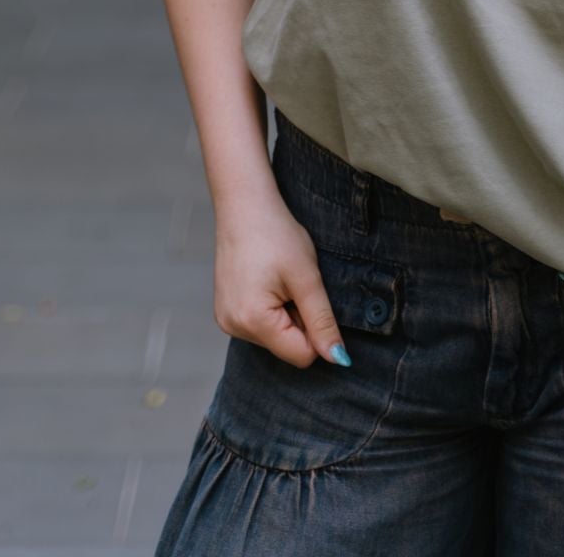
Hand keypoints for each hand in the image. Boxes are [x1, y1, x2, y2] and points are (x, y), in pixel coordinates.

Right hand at [212, 185, 350, 370]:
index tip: (310, 295)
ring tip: (278, 278)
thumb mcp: (307, 277)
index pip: (302, 355)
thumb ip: (322, 321)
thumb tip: (339, 360)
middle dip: (298, 319)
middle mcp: (233, 327)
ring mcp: (225, 320)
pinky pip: (259, 325)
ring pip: (274, 337)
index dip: (316, 329)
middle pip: (286, 347)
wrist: (244, 203)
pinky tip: (266, 279)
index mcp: (252, 321)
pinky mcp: (224, 311)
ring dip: (285, 313)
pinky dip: (270, 308)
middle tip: (293, 282)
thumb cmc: (276, 233)